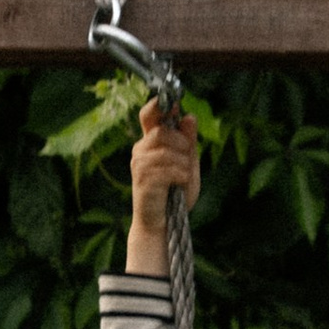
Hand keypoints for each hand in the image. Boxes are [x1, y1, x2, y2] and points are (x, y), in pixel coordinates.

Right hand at [129, 98, 199, 243]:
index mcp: (151, 142)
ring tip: (183, 177)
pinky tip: (179, 184)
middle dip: (182, 143)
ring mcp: (139, 164)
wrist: (162, 224)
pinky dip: (181, 176)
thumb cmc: (174, 193)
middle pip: (162, 131)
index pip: (149, 115)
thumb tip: (189, 117)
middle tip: (187, 159)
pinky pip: (168, 168)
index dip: (159, 105)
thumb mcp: (188, 164)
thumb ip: (189, 142)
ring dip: (183, 163)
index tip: (174, 104)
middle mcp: (141, 149)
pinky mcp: (143, 179)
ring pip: (167, 150)